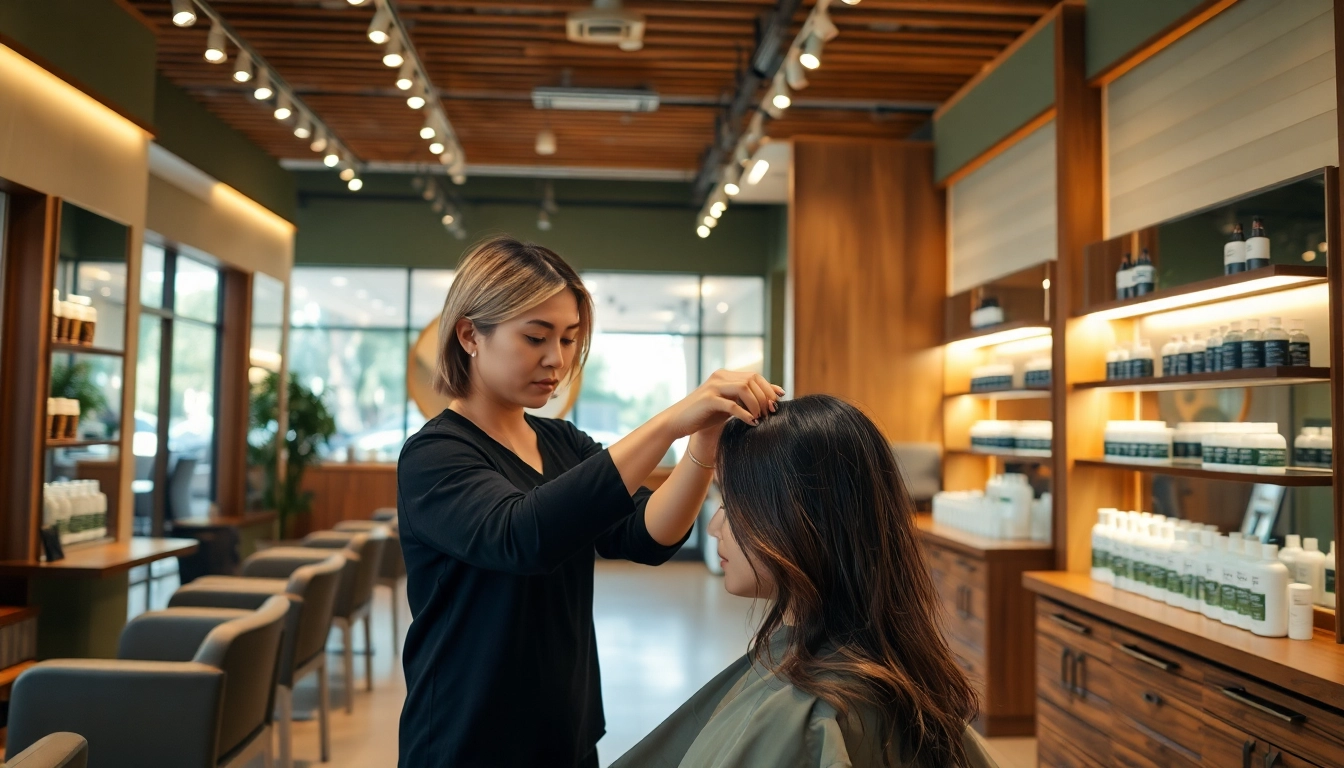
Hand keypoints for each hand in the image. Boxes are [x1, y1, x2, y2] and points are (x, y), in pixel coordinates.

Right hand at [660, 370, 783, 439]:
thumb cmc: (704, 415)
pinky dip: (744, 413)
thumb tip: (771, 400)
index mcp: (725, 375)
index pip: (754, 376)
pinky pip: (732, 404)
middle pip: (752, 380)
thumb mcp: (728, 405)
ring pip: (744, 388)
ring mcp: (713, 387)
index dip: (769, 387)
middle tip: (770, 413)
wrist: (677, 422)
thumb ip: (744, 400)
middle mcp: (720, 376)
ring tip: (760, 417)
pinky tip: (751, 422)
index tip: (779, 400)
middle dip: (765, 396)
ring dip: (756, 403)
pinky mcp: (708, 400)